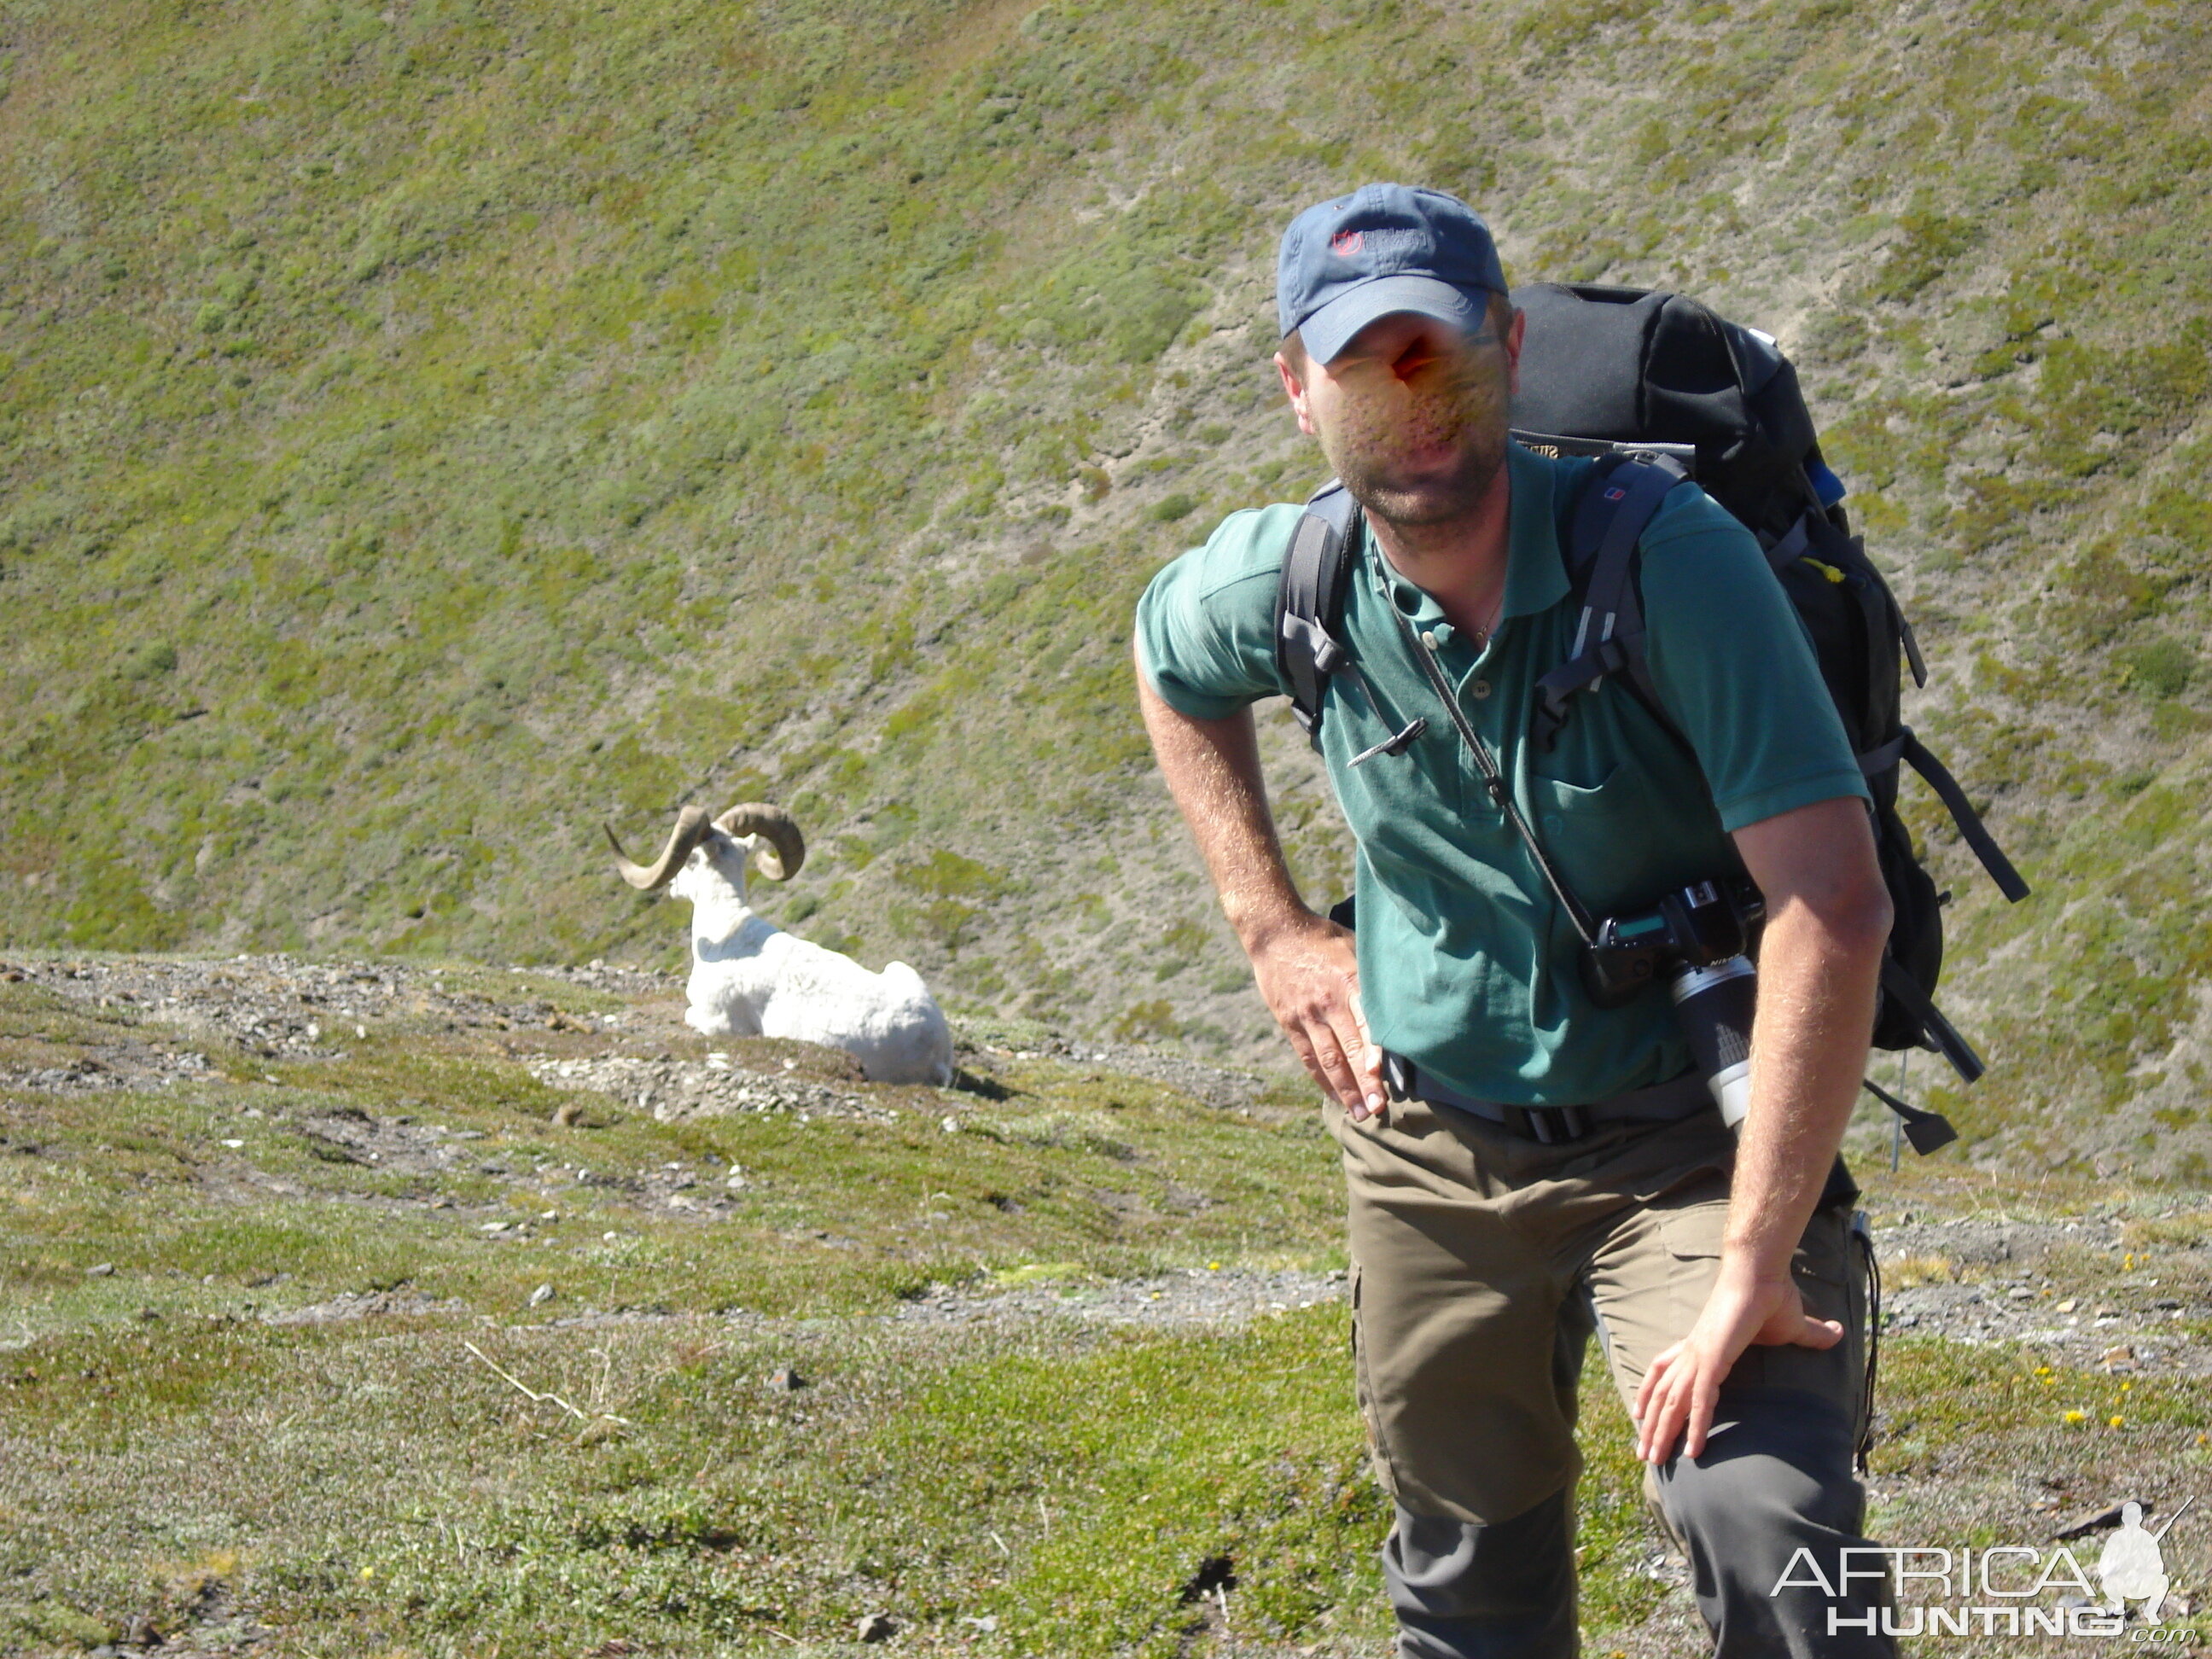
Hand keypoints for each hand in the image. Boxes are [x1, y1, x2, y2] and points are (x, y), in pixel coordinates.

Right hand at [1247, 911, 1386, 1119]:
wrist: (1276, 933)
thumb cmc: (1325, 939)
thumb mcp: (1355, 947)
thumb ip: (1374, 977)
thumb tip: (1407, 999)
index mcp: (1349, 982)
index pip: (1364, 1021)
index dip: (1372, 1048)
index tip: (1381, 1073)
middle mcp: (1328, 1003)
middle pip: (1348, 1048)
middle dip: (1364, 1081)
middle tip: (1378, 1108)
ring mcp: (1307, 1015)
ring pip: (1328, 1059)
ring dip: (1345, 1090)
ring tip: (1360, 1114)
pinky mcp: (1290, 1023)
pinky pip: (1308, 1057)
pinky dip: (1323, 1080)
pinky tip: (1336, 1098)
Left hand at [1631, 1258, 1841, 1464]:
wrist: (1763, 1273)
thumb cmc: (1773, 1295)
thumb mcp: (1791, 1324)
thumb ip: (1809, 1335)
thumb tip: (1837, 1333)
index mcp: (1701, 1343)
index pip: (1664, 1371)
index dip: (1650, 1393)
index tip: (1641, 1415)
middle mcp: (1693, 1351)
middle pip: (1662, 1394)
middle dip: (1652, 1425)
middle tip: (1643, 1455)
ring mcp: (1699, 1355)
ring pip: (1673, 1402)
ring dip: (1663, 1432)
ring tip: (1654, 1460)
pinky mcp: (1713, 1359)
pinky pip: (1701, 1400)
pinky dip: (1695, 1426)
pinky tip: (1693, 1451)